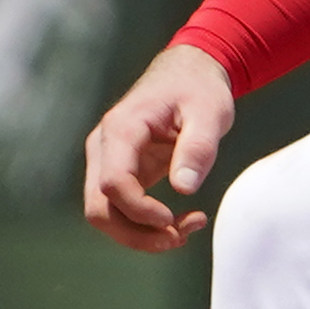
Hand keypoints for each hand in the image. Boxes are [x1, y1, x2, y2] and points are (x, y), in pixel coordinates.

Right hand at [82, 43, 237, 250]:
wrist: (187, 73)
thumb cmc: (198, 88)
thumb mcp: (210, 112)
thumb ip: (198, 147)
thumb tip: (184, 189)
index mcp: (122, 129)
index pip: (113, 183)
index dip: (140, 210)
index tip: (174, 218)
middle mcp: (104, 147)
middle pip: (99, 208)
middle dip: (137, 234)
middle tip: (181, 236)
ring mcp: (107, 161)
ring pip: (105, 214)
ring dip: (141, 234)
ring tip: (185, 229)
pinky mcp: (119, 172)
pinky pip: (120, 209)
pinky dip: (144, 225)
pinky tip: (178, 221)